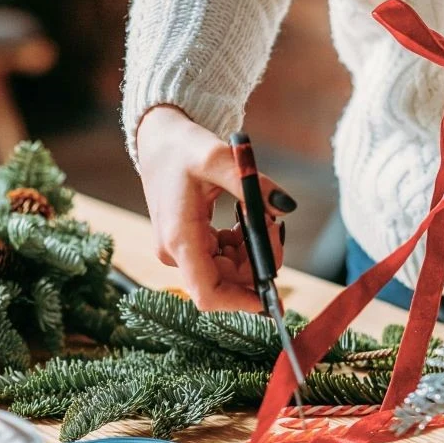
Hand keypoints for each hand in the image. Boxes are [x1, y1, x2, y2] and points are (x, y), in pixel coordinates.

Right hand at [137, 105, 293, 311]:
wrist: (157, 139)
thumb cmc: (182, 147)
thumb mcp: (218, 158)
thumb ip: (254, 185)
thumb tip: (286, 208)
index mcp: (179, 239)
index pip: (209, 294)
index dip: (241, 303)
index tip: (271, 295)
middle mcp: (176, 252)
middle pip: (227, 282)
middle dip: (258, 261)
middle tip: (275, 225)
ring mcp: (181, 250)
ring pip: (228, 270)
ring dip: (252, 249)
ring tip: (260, 213)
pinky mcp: (187, 244)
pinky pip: (222, 257)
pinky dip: (241, 243)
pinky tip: (245, 217)